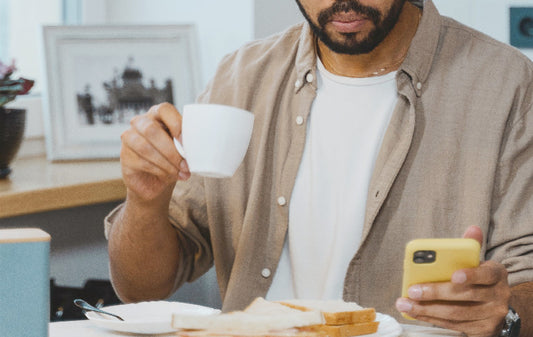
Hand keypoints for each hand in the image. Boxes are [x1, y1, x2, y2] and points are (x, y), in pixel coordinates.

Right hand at [120, 102, 190, 201]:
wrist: (157, 183)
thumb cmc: (172, 160)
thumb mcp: (182, 148)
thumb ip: (186, 143)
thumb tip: (196, 147)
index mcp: (158, 115)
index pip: (164, 109)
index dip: (176, 123)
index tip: (185, 142)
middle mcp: (141, 122)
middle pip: (152, 130)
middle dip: (171, 150)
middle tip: (185, 165)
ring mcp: (129, 138)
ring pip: (145, 148)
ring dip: (166, 163)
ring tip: (180, 173)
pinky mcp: (125, 156)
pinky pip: (141, 162)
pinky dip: (159, 170)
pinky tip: (170, 175)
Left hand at [395, 226, 510, 336]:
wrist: (495, 307)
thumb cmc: (479, 279)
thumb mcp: (477, 262)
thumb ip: (469, 247)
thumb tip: (473, 229)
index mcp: (497, 274)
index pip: (486, 273)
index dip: (471, 275)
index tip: (454, 275)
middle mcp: (499, 296)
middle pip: (465, 295)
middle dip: (435, 293)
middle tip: (412, 290)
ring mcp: (492, 315)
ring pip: (456, 313)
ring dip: (427, 309)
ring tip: (406, 304)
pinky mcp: (483, 331)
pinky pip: (454, 325)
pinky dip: (432, 319)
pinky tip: (416, 313)